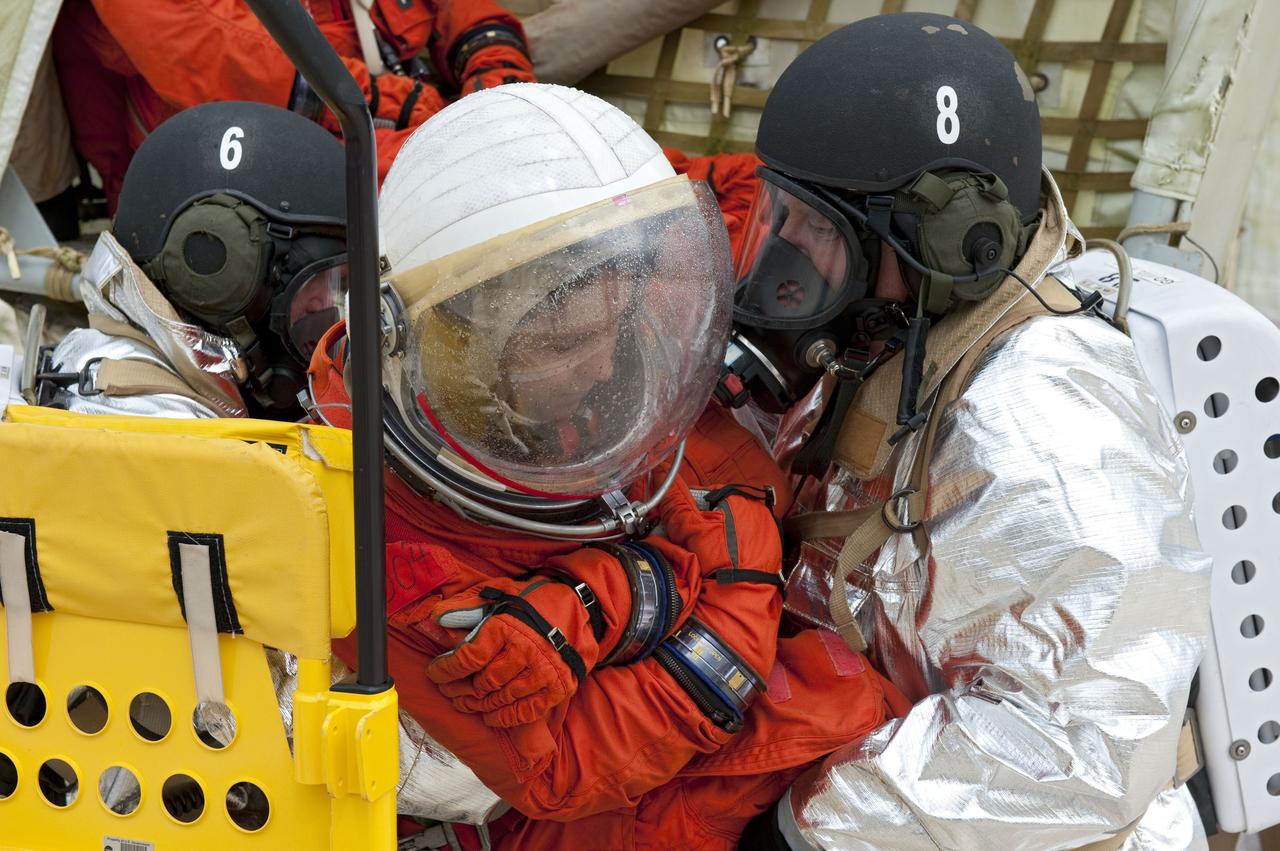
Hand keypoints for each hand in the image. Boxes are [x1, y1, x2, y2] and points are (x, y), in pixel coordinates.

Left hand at [426, 577, 593, 727]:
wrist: (579, 606)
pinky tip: (492, 717)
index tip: (434, 672)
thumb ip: (468, 605)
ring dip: (481, 705)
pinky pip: (527, 711)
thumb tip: (438, 618)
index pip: (468, 658)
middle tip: (450, 691)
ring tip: (467, 704)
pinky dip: (506, 718)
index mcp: (507, 627)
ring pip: (503, 699)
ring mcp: (544, 671)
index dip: (446, 669)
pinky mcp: (559, 686)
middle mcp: (525, 651)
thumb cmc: (534, 599)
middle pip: (484, 683)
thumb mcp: (501, 592)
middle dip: (462, 689)